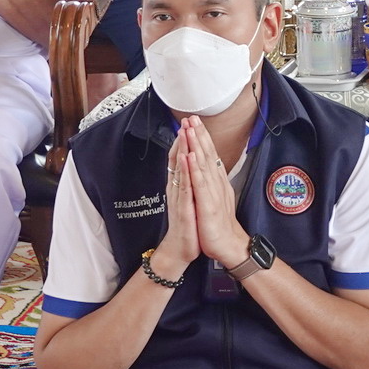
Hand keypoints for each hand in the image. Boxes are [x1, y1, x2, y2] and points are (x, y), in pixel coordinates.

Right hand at [156, 125, 201, 270]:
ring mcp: (178, 197)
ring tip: (185, 133)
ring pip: (180, 169)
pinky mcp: (182, 208)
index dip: (185, 140)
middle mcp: (177, 188)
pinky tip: (185, 160)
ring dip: (182, 150)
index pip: (181, 158)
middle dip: (183, 139)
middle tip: (186, 120)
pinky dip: (185, 172)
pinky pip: (184, 187)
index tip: (190, 123)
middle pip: (178, 159)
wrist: (181, 247)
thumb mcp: (190, 197)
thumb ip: (189, 180)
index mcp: (180, 184)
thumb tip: (192, 164)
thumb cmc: (187, 223)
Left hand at [181, 116, 251, 266]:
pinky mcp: (208, 205)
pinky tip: (191, 156)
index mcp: (216, 182)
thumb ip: (211, 182)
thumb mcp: (214, 198)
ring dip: (197, 145)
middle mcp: (216, 184)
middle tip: (193, 117)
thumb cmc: (218, 224)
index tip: (196, 122)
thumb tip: (207, 168)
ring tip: (190, 129)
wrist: (228, 245)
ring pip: (204, 164)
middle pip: (208, 155)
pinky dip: (195, 168)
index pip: (209, 155)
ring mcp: (213, 193)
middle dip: (199, 135)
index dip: (202, 137)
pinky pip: (200, 184)